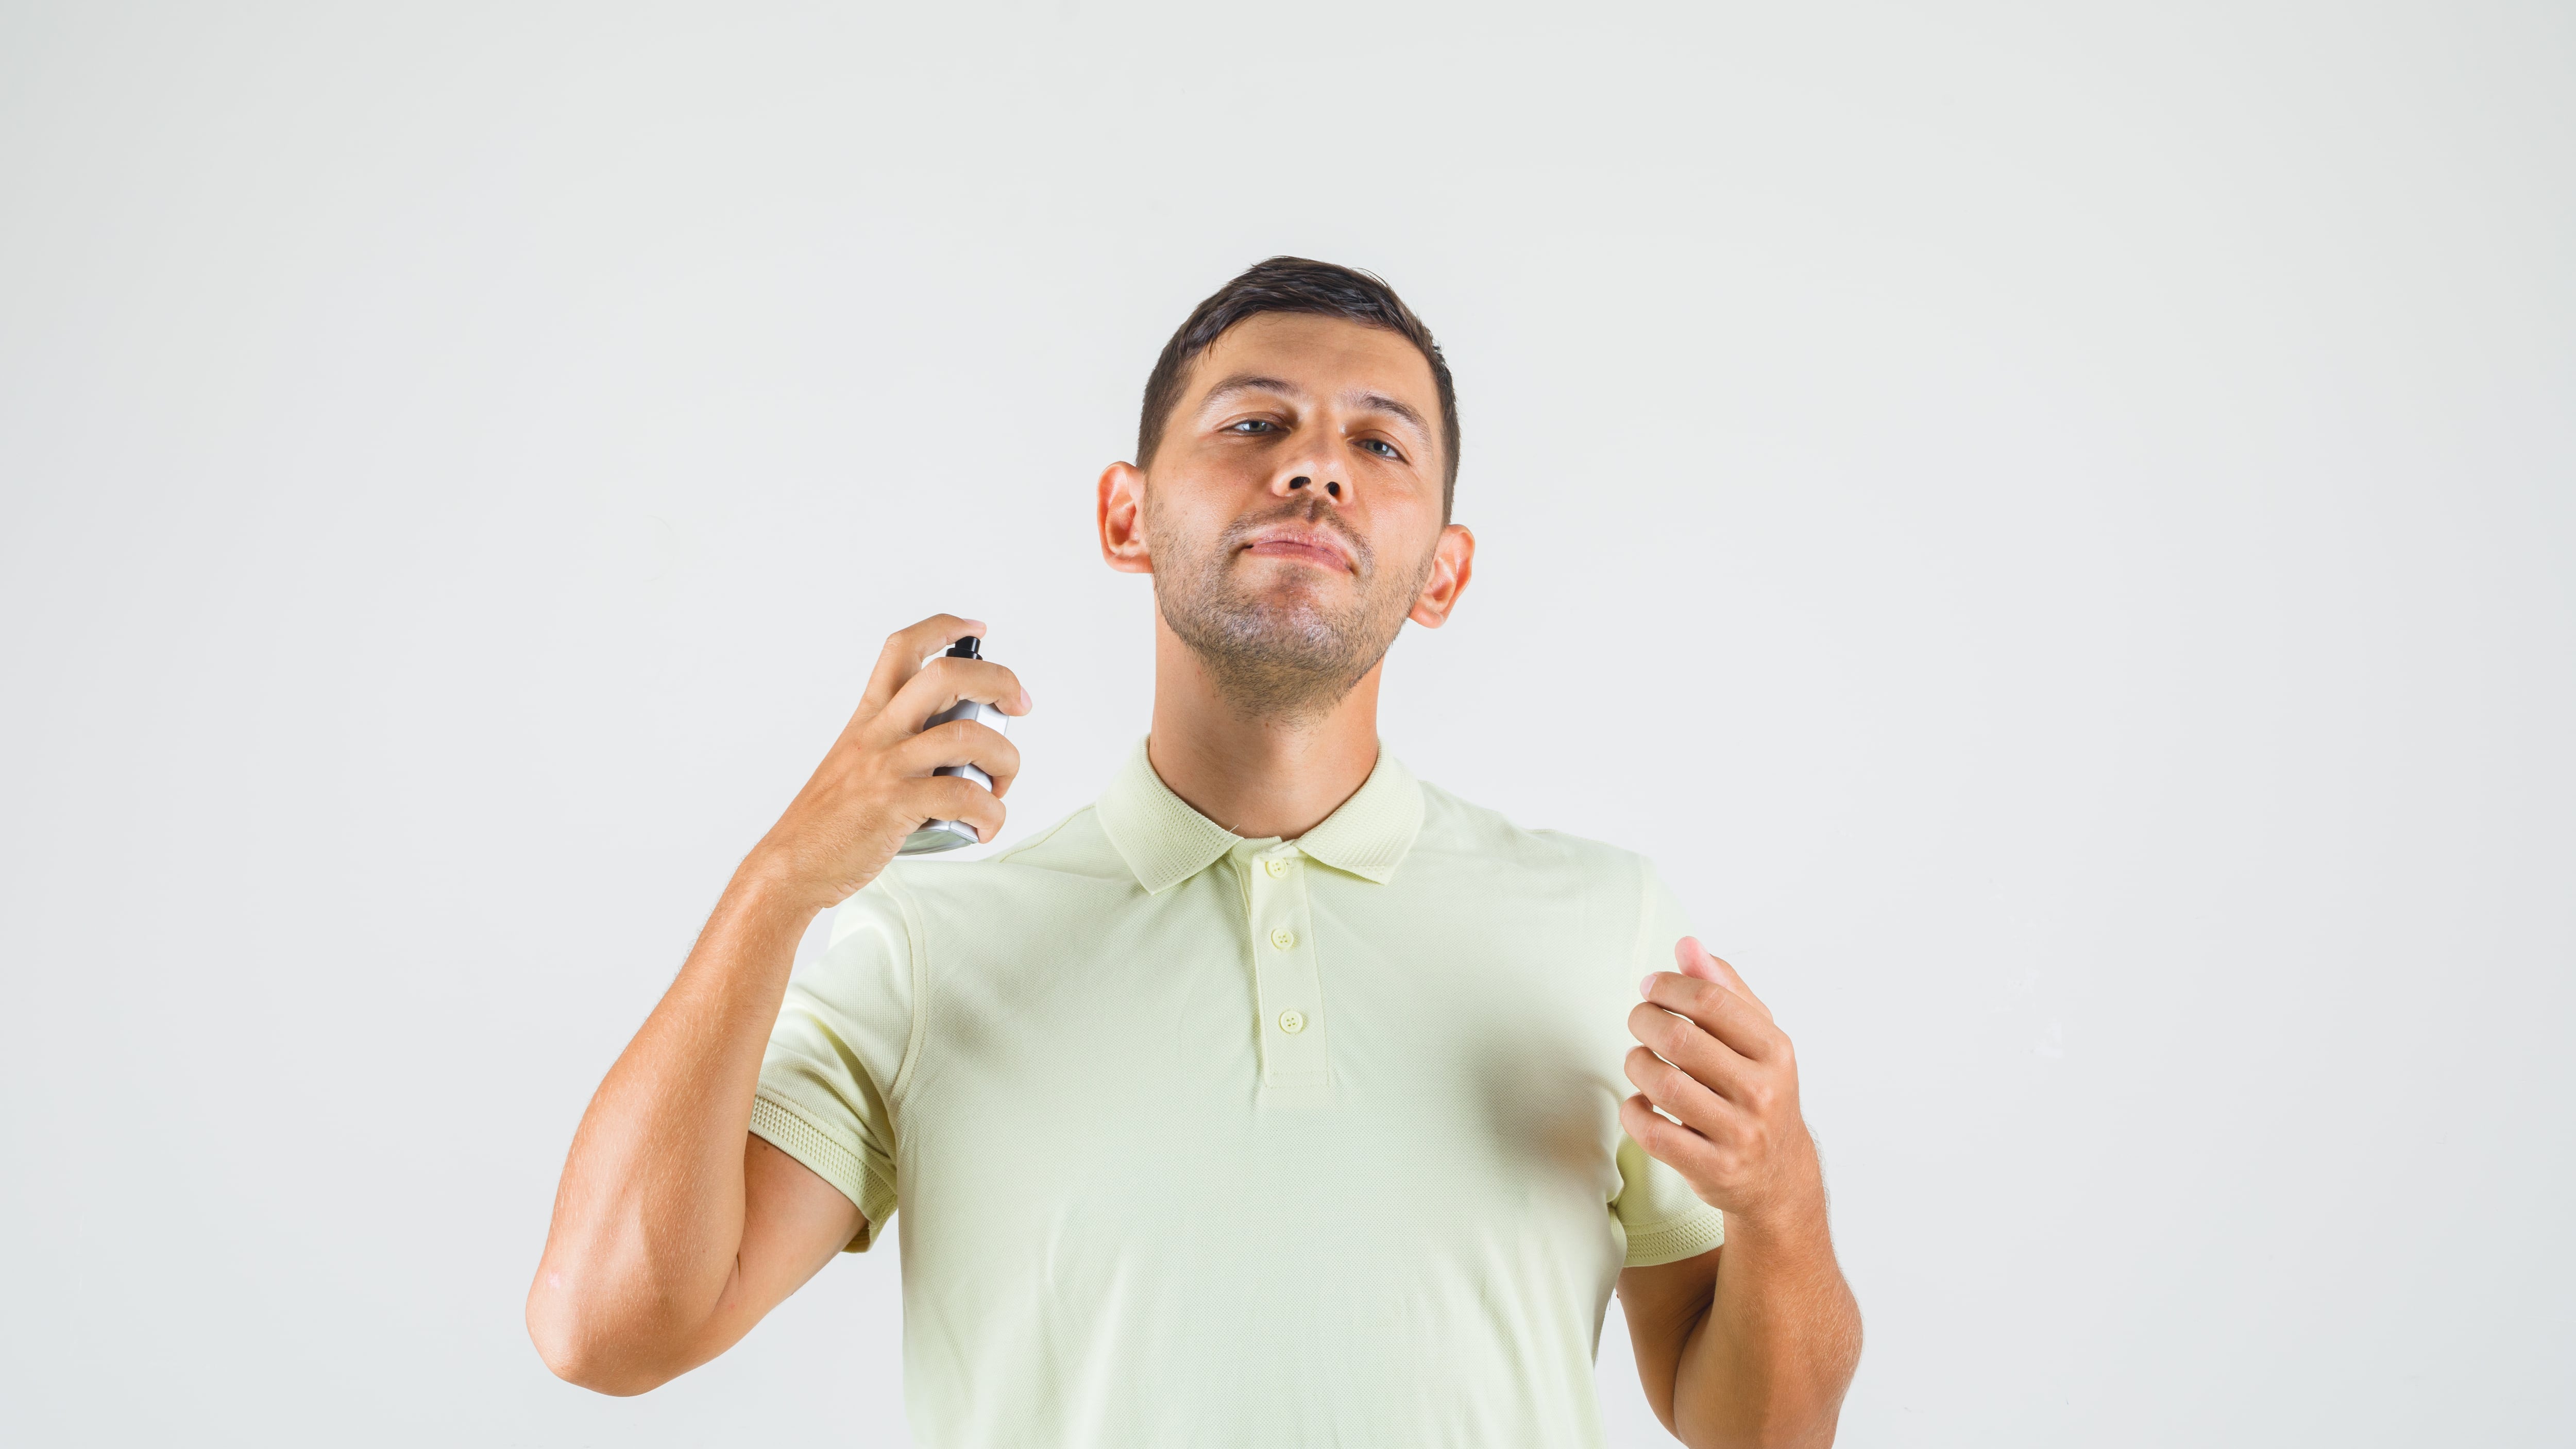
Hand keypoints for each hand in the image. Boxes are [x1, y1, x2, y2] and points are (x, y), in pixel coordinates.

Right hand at [742, 614, 1030, 910]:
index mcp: (869, 718)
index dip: (943, 627)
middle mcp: (879, 733)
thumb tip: (957, 755)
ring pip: (967, 736)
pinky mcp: (896, 805)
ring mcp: (887, 767)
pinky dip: (991, 813)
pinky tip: (986, 827)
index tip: (975, 629)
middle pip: (945, 676)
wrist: (791, 864)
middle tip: (1018, 705)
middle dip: (997, 681)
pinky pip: (964, 797)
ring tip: (1001, 784)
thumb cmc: (828, 822)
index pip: (902, 649)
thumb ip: (900, 749)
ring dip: (1005, 758)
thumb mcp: (857, 765)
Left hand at [1622, 937, 1820, 1226]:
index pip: (1711, 1001)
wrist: (1778, 1175)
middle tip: (1638, 1018)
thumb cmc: (1758, 1091)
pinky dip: (1634, 1111)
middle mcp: (1762, 1092)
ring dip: (1636, 1063)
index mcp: (1775, 1051)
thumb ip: (1723, 988)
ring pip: (1662, 1085)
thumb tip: (1688, 945)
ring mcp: (1738, 1134)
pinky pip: (1652, 1132)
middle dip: (1644, 1019)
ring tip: (1639, 1059)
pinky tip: (1640, 1101)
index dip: (1669, 986)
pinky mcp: (1712, 1169)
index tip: (1651, 986)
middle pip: (1680, 1040)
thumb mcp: (1755, 1038)